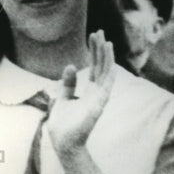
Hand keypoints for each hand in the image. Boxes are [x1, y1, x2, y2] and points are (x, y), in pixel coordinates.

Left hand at [45, 31, 115, 159]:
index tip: (93, 35)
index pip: (94, 66)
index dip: (94, 51)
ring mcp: (100, 97)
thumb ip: (67, 84)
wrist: (63, 143)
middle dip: (100, 49)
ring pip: (106, 72)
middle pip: (101, 65)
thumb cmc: (63, 125)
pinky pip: (107, 85)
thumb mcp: (62, 98)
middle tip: (99, 31)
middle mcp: (97, 92)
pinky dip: (109, 73)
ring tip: (106, 41)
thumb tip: (70, 65)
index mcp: (89, 90)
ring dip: (106, 56)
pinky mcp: (99, 104)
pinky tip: (111, 61)